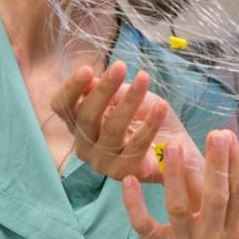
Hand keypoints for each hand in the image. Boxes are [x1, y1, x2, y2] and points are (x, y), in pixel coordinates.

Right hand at [51, 61, 194, 183]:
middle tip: (121, 66)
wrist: (176, 146)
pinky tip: (161, 106)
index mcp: (79, 125)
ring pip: (112, 129)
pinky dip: (150, 124)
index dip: (71, 88)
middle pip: (86, 116)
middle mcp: (85, 146)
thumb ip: (109, 90)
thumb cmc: (146, 116)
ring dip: (130, 101)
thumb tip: (90, 80)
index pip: (63, 106)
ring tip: (144, 78)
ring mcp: (102, 162)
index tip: (88, 69)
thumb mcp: (127, 95)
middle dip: (103, 89)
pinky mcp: (125, 172)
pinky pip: (136, 146)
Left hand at [122, 130, 238, 238]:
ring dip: (175, 176)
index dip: (234, 163)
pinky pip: (145, 226)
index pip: (238, 192)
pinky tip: (129, 180)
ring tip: (172, 147)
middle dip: (215, 165)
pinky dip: (135, 204)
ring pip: (179, 207)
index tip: (228, 135)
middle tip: (213, 134)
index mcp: (238, 235)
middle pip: (215, 198)